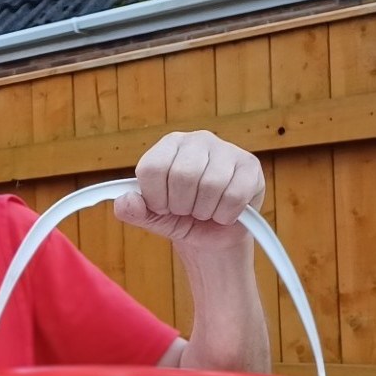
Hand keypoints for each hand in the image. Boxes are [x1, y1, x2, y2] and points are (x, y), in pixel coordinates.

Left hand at [115, 130, 263, 252]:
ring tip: (204, 211)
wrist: (213, 235)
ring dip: (204, 211)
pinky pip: (234, 195)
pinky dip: (225, 214)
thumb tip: (125, 201)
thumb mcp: (151, 217)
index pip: (153, 167)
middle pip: (183, 175)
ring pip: (211, 185)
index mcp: (169, 145)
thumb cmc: (180, 218)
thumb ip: (132, 210)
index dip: (155, 197)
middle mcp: (198, 140)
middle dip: (181, 205)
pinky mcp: (250, 166)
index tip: (162, 206)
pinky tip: (223, 212)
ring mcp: (227, 149)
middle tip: (186, 210)